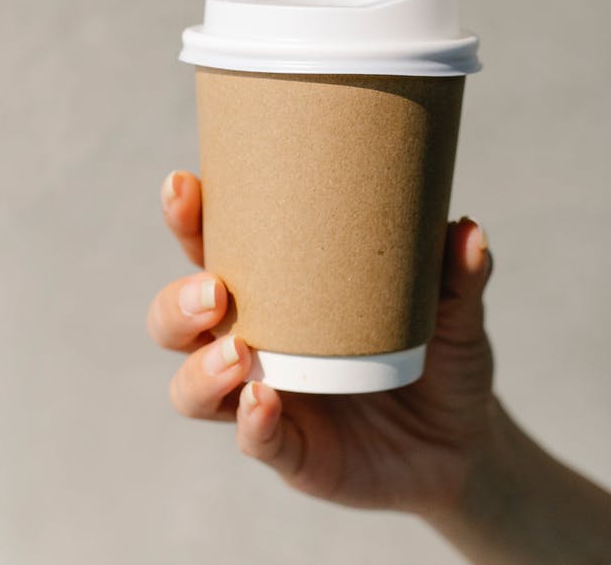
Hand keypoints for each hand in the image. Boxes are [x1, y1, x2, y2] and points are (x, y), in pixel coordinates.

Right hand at [147, 170, 494, 513]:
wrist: (464, 445)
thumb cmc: (439, 362)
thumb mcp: (453, 314)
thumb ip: (457, 276)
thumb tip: (464, 228)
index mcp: (272, 297)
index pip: (209, 254)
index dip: (187, 223)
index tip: (182, 187)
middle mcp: (249, 346)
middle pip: (175, 323)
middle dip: (178, 303)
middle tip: (215, 290)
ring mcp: (262, 401)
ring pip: (191, 388)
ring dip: (200, 370)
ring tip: (237, 355)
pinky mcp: (289, 452)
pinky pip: (254, 440)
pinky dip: (251, 423)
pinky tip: (262, 403)